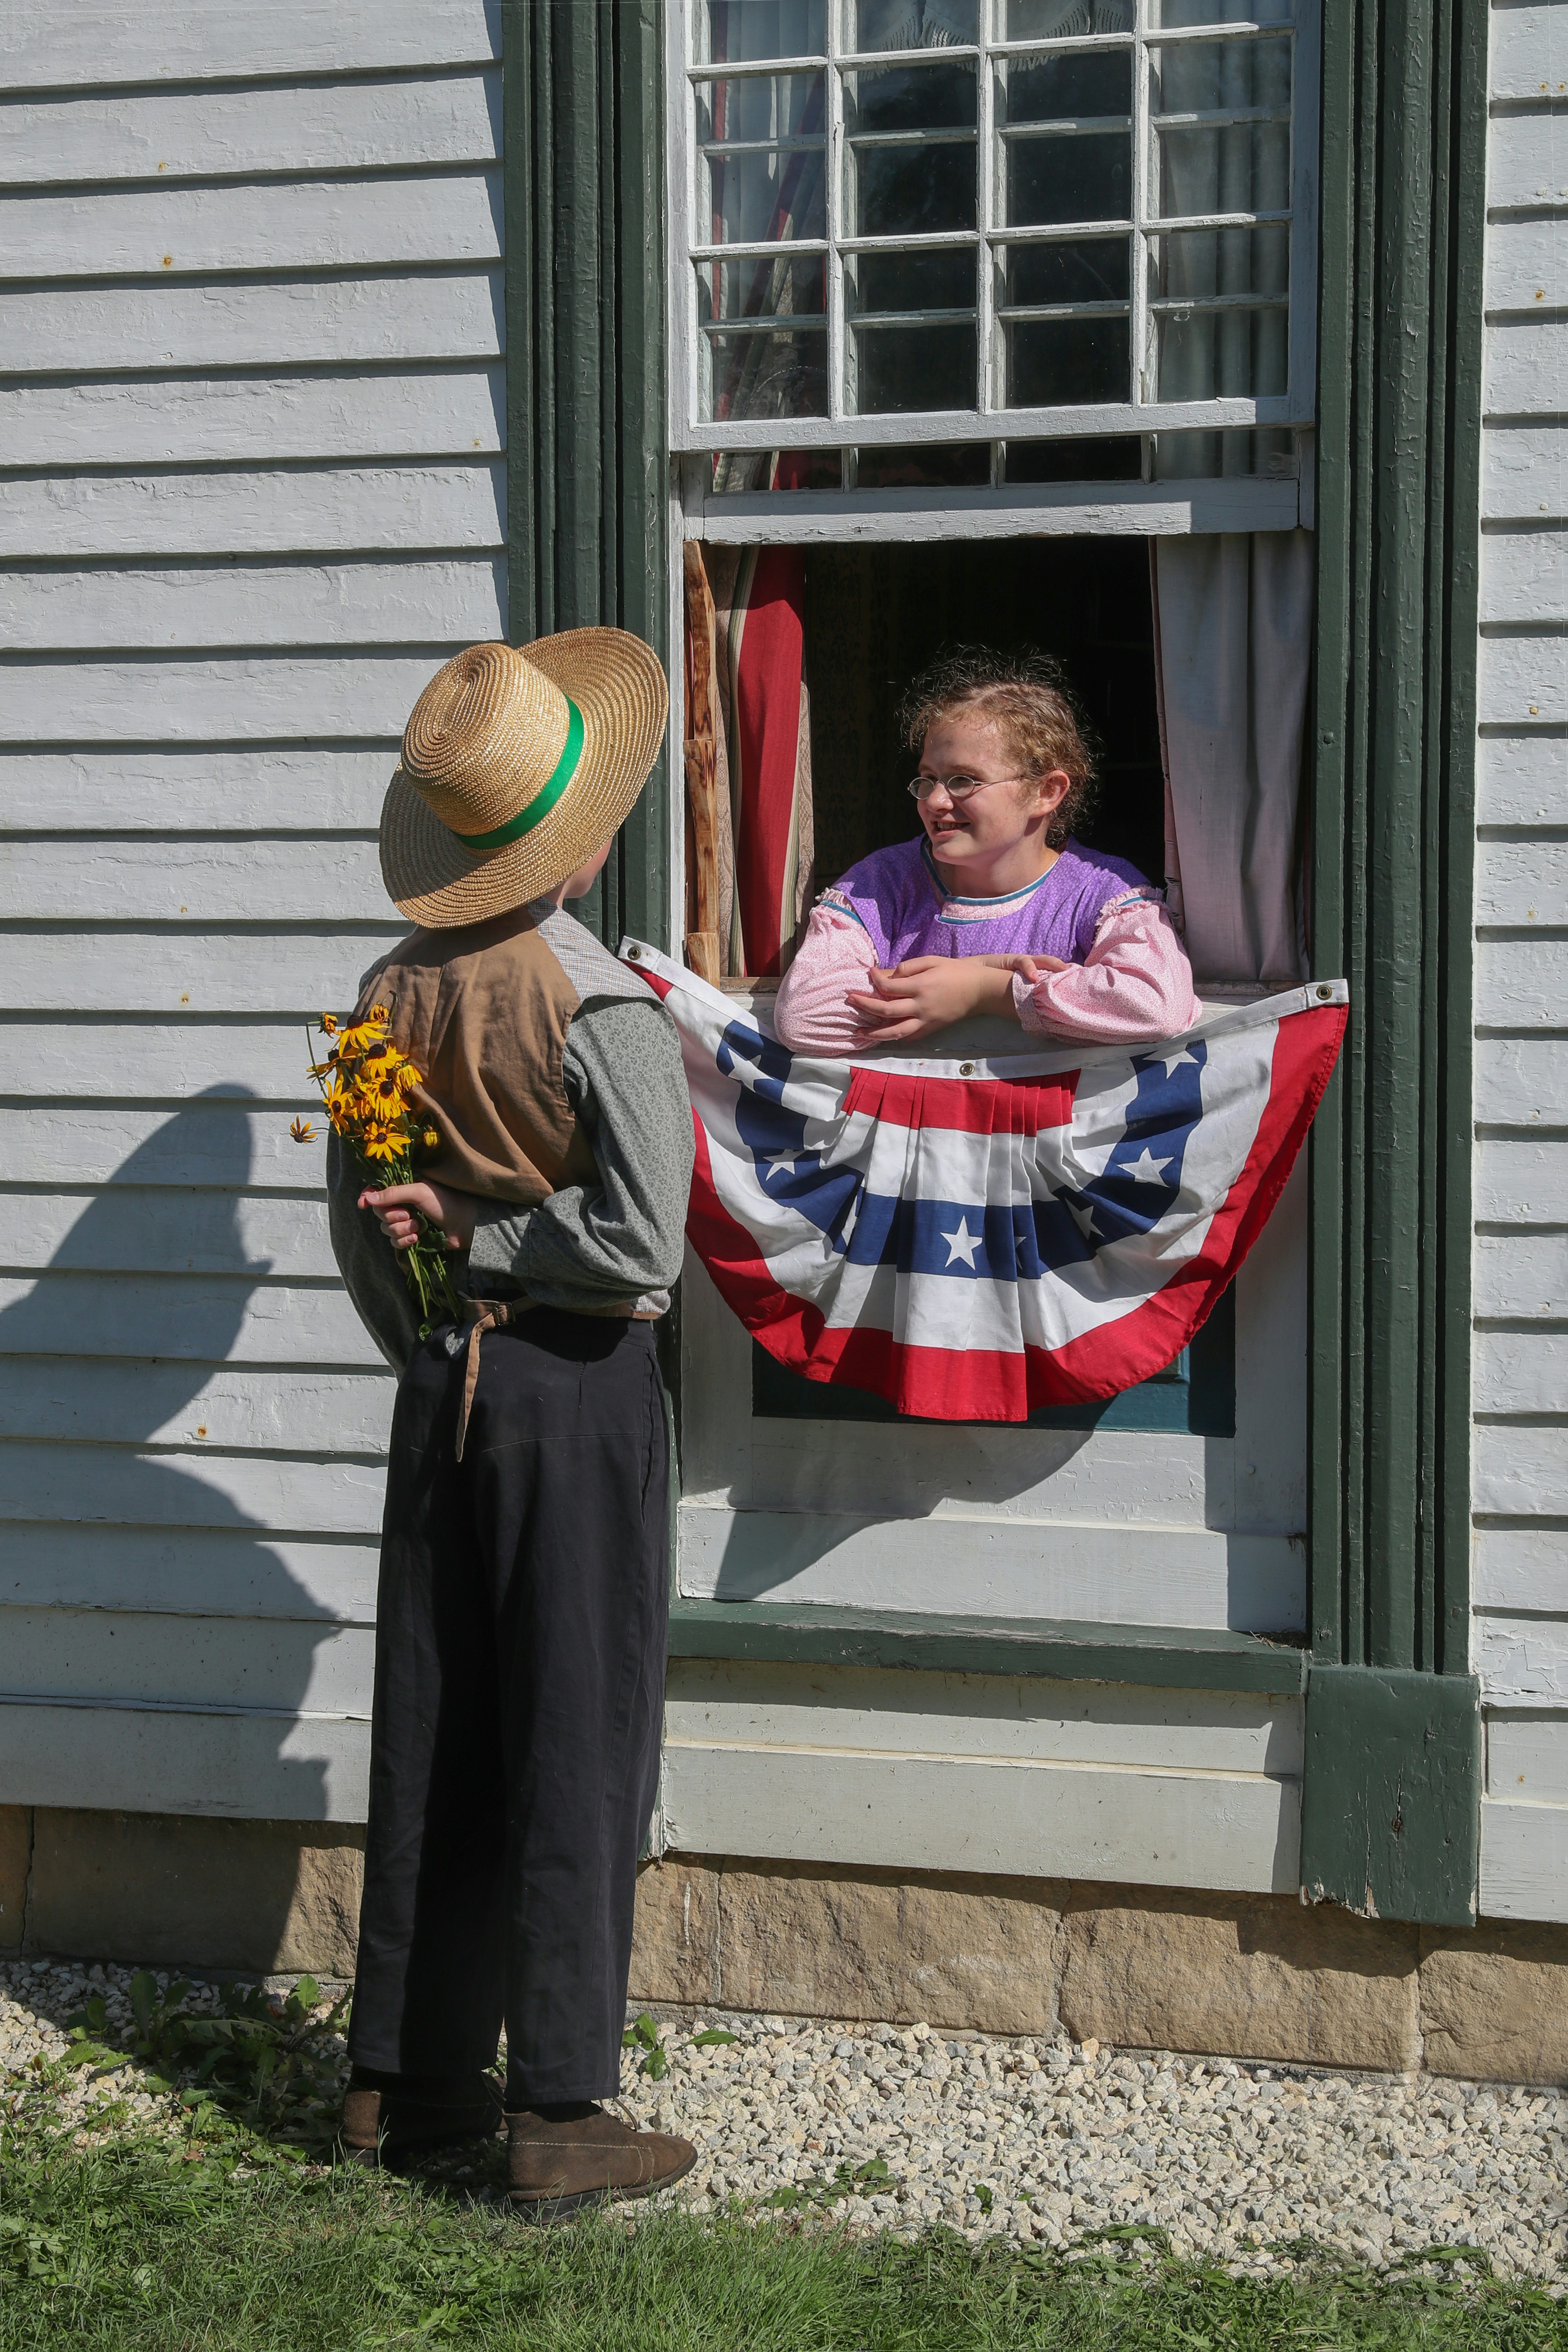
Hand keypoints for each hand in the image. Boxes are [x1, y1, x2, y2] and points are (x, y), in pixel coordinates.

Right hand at [359, 1180, 476, 1252]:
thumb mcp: (418, 1192)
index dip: (367, 1197)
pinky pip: (395, 1242)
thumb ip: (392, 1193)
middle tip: (408, 1215)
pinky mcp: (411, 1236)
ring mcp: (406, 1221)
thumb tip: (367, 1197)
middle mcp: (402, 1204)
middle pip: (379, 1212)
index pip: (377, 1191)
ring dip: (400, 1229)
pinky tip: (416, 1238)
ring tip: (418, 1227)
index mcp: (403, 1188)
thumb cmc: (445, 1202)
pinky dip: (403, 1241)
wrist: (464, 1225)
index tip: (363, 1204)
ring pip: (386, 1229)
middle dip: (391, 1216)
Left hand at [844, 952, 1065, 1043]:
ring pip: (895, 1032)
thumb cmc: (956, 971)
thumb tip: (885, 975)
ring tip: (858, 1033)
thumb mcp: (932, 961)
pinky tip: (881, 1035)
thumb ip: (907, 967)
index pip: (888, 986)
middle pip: (885, 1010)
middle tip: (849, 1001)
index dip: (874, 980)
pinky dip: (893, 1038)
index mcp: (920, 985)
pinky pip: (908, 1037)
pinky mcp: (930, 1030)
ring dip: (874, 1034)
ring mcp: (926, 1021)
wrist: (980, 991)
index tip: (868, 973)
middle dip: (864, 1006)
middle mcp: (921, 1006)